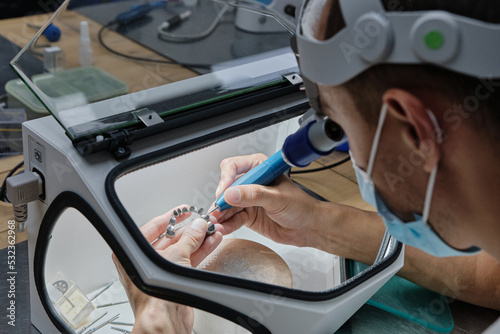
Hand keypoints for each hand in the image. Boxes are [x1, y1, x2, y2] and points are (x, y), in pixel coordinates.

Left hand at [112, 206, 222, 333]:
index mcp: (134, 252)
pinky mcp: (174, 282)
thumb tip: (197, 226)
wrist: (164, 319)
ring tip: (212, 230)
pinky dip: (200, 252)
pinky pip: (189, 262)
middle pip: (170, 239)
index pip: (154, 228)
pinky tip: (211, 242)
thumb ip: (189, 238)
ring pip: (182, 250)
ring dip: (199, 240)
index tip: (184, 211)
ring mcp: (160, 273)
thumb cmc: (155, 294)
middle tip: (203, 221)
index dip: (171, 217)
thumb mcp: (176, 255)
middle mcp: (145, 262)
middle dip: (190, 230)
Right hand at [213, 154, 324, 247]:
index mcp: (259, 168)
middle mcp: (251, 182)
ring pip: (227, 205)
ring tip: (216, 223)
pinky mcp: (248, 215)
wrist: (309, 227)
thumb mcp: (278, 198)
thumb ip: (255, 195)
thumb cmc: (301, 206)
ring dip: (220, 214)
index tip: (224, 192)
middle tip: (216, 211)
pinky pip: (232, 219)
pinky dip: (227, 224)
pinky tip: (223, 228)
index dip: (226, 179)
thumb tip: (232, 193)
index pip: (234, 167)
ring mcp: (248, 199)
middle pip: (226, 188)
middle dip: (220, 200)